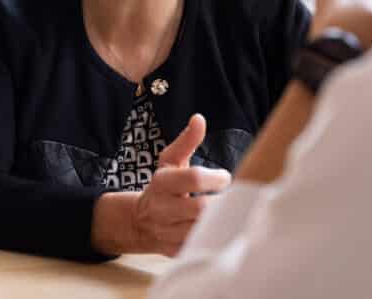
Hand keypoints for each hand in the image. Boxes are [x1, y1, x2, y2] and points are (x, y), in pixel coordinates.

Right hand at [133, 115, 231, 255]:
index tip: (224, 177)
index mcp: (161, 183)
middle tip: (231, 198)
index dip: (215, 177)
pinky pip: (201, 247)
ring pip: (203, 231)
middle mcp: (161, 209)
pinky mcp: (175, 252)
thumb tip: (199, 118)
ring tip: (230, 212)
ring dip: (221, 221)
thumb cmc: (164, 186)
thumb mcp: (170, 161)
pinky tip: (222, 229)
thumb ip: (186, 141)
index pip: (193, 178)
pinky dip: (215, 239)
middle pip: (201, 208)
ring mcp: (167, 234)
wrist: (139, 222)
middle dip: (221, 202)